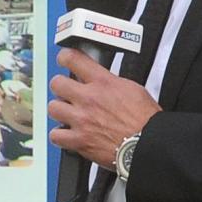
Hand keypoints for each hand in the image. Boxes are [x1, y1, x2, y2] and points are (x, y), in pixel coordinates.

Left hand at [44, 48, 159, 169]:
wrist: (148, 144)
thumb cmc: (145, 120)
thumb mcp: (132, 89)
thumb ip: (110, 82)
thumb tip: (99, 78)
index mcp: (103, 83)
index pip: (74, 59)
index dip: (65, 57)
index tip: (64, 60)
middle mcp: (89, 99)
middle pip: (57, 83)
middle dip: (61, 86)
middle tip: (67, 91)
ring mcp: (81, 120)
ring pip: (53, 108)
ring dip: (60, 110)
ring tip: (68, 113)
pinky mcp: (79, 140)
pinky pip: (55, 135)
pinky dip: (59, 135)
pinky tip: (67, 133)